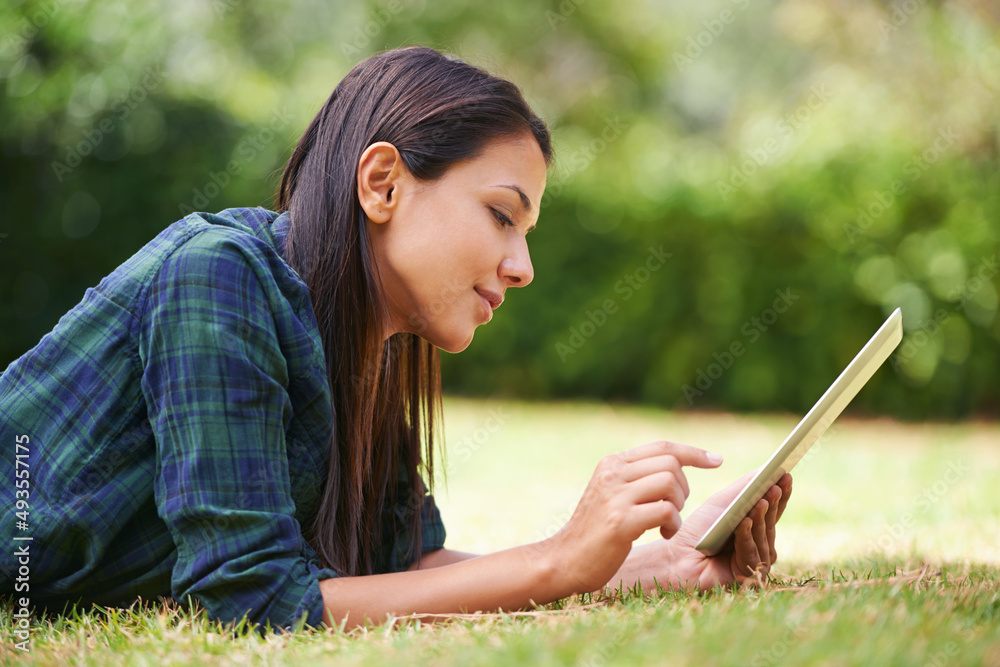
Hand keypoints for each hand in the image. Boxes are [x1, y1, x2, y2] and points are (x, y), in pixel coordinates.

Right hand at [541, 441, 722, 594]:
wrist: (565, 560)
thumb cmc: (596, 531)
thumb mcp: (611, 493)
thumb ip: (636, 477)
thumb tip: (676, 465)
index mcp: (612, 463)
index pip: (662, 447)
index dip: (693, 452)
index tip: (716, 461)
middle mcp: (612, 473)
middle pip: (670, 464)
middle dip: (684, 487)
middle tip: (674, 508)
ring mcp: (615, 496)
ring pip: (670, 483)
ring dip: (678, 505)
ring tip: (666, 522)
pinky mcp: (620, 522)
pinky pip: (666, 511)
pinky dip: (673, 523)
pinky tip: (663, 533)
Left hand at [608, 472, 792, 592]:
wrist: (677, 557)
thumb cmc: (698, 530)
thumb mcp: (722, 504)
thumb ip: (743, 489)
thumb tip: (765, 469)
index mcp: (754, 526)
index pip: (772, 509)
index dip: (780, 493)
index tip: (786, 474)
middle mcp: (758, 543)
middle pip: (771, 522)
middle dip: (774, 504)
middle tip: (776, 487)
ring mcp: (755, 561)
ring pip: (764, 537)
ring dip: (760, 519)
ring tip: (760, 502)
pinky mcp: (748, 575)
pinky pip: (751, 552)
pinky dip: (746, 536)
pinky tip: (743, 523)